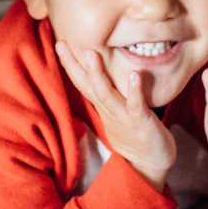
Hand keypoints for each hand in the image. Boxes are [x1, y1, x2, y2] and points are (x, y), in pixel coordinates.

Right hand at [55, 40, 175, 188]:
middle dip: (74, 65)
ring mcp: (123, 117)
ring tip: (91, 54)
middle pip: (87, 85)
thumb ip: (109, 94)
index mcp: (103, 106)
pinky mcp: (141, 123)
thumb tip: (101, 75)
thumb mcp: (117, 112)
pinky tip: (135, 75)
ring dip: (98, 75)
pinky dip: (135, 90)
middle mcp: (109, 110)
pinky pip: (136, 105)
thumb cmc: (135, 135)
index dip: (70, 64)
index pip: (82, 82)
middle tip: (61, 43)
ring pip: (106, 94)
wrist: (148, 165)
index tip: (58, 43)